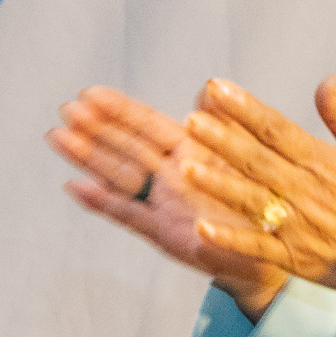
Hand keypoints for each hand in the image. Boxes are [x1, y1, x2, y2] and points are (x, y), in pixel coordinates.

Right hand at [49, 85, 287, 316]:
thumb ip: (231, 121)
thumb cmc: (268, 202)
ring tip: (59, 137)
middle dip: (95, 128)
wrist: (277, 250)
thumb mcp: (255, 154)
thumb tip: (210, 86)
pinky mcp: (162, 233)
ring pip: (118, 174)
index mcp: (192, 152)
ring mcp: (163, 203)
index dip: (120, 109)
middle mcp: (171, 175)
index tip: (91, 93)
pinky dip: (101, 202)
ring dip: (88, 156)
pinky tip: (75, 187)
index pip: (149, 124)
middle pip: (125, 146)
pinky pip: (127, 214)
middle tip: (67, 110)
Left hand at [178, 76, 335, 296]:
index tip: (216, 88)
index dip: (245, 108)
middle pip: (258, 161)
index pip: (277, 129)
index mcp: (324, 162)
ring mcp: (298, 225)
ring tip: (187, 169)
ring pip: (252, 202)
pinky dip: (231, 241)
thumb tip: (329, 78)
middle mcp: (307, 191)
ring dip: (219, 186)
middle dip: (223, 141)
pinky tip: (203, 230)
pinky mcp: (294, 257)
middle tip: (193, 123)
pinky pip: (258, 249)